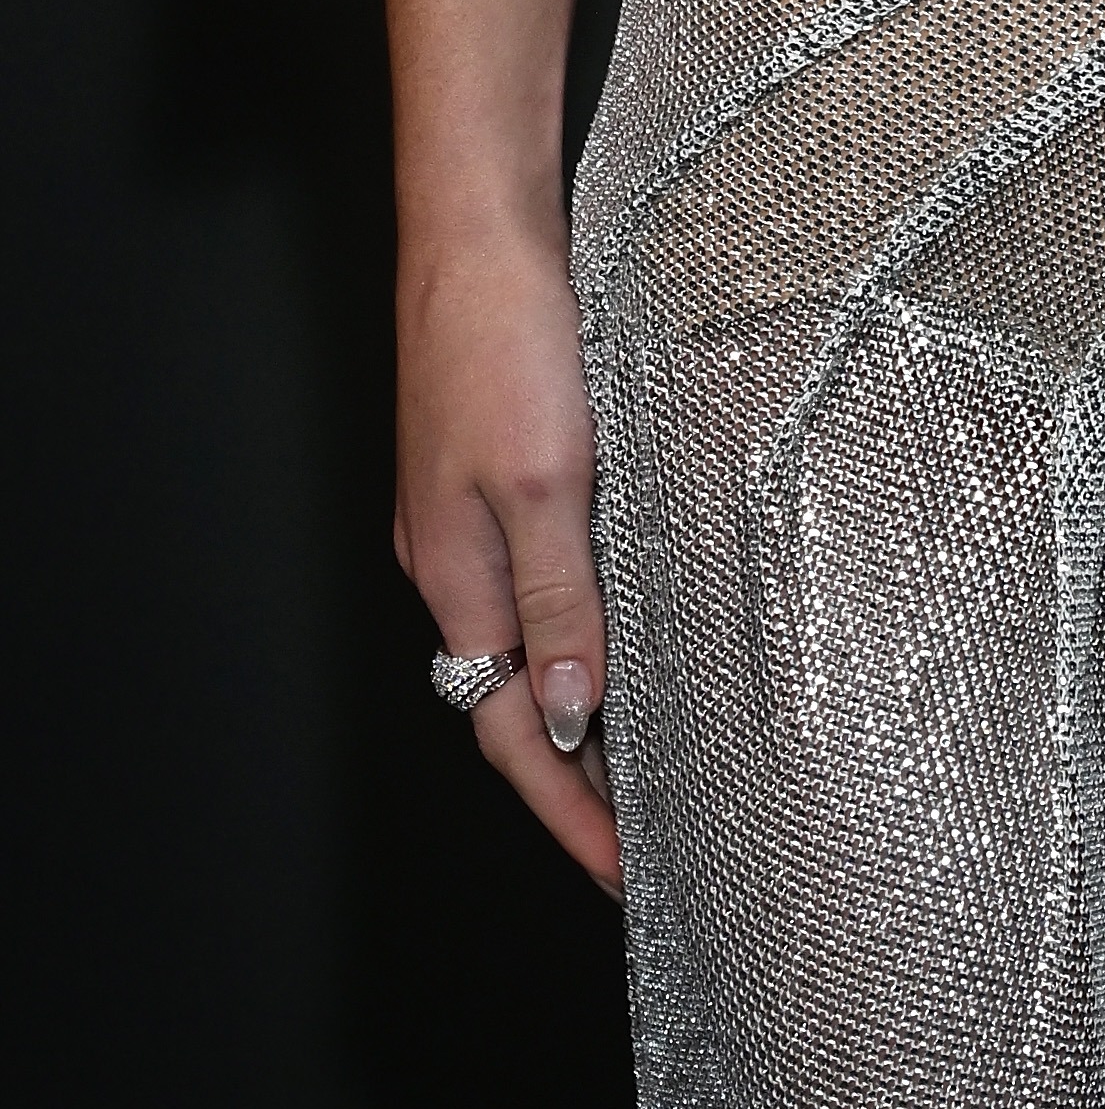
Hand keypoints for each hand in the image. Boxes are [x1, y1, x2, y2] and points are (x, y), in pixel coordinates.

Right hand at [396, 208, 620, 895]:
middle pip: (513, 706)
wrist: (478, 230)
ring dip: (581, 714)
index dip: (571, 813)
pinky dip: (579, 635)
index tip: (625, 878)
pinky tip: (624, 634)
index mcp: (459, 579)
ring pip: (526, 648)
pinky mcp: (493, 475)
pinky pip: (536, 588)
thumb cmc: (507, 340)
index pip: (516, 736)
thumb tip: (573, 717)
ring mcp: (466, 521)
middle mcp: (454, 564)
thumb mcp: (547, 481)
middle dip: (575, 787)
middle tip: (644, 847)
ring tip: (646, 768)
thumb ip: (563, 601)